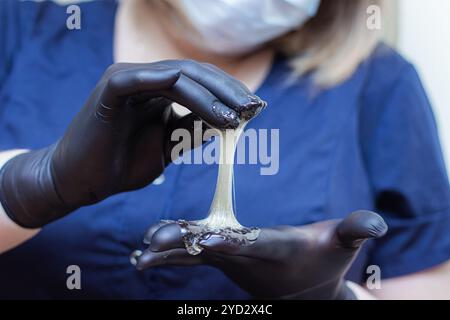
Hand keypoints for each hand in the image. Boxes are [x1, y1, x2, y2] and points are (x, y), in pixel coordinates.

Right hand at [0, 60, 264, 227]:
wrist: (79, 182)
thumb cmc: (121, 165)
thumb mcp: (168, 146)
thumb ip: (193, 130)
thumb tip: (229, 124)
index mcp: (155, 89)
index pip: (200, 82)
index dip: (229, 94)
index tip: (256, 110)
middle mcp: (144, 78)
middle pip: (196, 73)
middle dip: (229, 91)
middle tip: (256, 108)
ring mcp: (128, 77)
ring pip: (181, 74)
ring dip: (215, 95)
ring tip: (240, 116)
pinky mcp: (113, 86)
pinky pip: (155, 80)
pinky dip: (188, 94)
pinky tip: (216, 113)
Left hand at [133, 211, 387, 298]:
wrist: (303, 289)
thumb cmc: (323, 261)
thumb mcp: (341, 244)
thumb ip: (354, 231)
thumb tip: (377, 224)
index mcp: (274, 248)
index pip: (250, 244)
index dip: (230, 242)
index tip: (206, 239)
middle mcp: (246, 256)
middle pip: (210, 249)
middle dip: (182, 246)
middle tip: (150, 244)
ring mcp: (230, 258)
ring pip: (193, 253)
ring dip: (166, 253)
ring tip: (138, 254)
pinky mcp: (221, 256)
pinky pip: (190, 254)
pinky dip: (168, 253)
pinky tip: (142, 253)